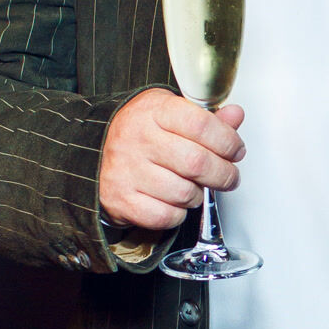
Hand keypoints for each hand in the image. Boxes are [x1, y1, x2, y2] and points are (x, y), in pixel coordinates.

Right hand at [99, 89, 244, 231]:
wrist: (92, 150)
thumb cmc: (139, 132)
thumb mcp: (170, 112)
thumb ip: (206, 117)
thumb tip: (235, 116)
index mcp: (154, 111)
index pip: (202, 125)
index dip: (228, 141)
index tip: (235, 150)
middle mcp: (138, 139)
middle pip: (198, 163)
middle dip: (223, 174)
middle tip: (229, 177)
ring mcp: (127, 171)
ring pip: (184, 193)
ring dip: (198, 195)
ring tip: (194, 186)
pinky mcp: (121, 199)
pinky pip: (165, 216)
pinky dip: (178, 214)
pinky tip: (174, 201)